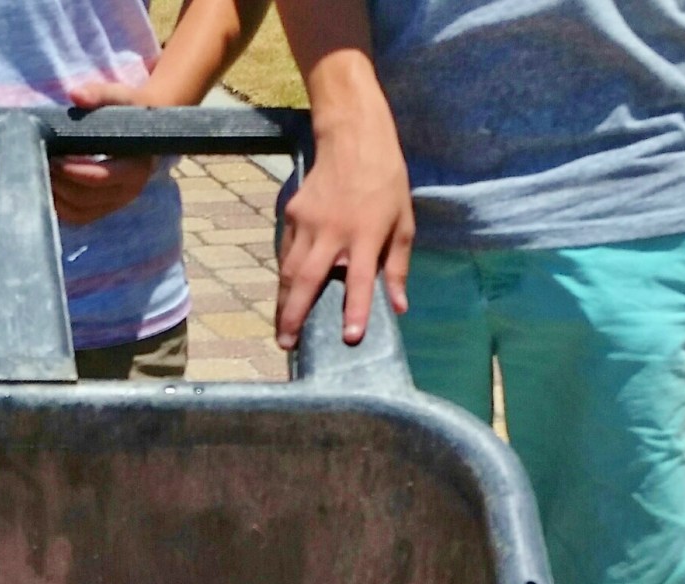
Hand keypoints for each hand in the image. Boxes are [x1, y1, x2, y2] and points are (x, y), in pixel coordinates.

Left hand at [51, 83, 157, 224]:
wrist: (142, 130)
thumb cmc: (127, 111)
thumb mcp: (118, 96)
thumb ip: (98, 94)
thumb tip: (75, 95)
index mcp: (136, 167)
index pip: (100, 178)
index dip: (72, 171)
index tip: (53, 156)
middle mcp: (128, 191)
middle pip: (86, 198)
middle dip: (60, 184)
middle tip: (40, 164)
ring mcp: (115, 204)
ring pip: (79, 213)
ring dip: (56, 198)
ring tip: (40, 175)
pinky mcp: (103, 210)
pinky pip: (77, 218)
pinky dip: (58, 207)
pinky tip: (45, 187)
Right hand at [275, 117, 413, 347]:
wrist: (352, 139)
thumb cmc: (385, 182)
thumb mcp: (403, 222)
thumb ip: (398, 266)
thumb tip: (399, 305)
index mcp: (367, 234)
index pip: (360, 279)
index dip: (356, 309)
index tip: (349, 337)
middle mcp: (333, 231)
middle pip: (308, 279)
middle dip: (294, 315)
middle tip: (287, 344)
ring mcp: (308, 222)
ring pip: (290, 269)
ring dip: (283, 301)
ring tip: (282, 328)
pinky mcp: (292, 214)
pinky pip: (286, 251)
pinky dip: (286, 275)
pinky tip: (286, 292)